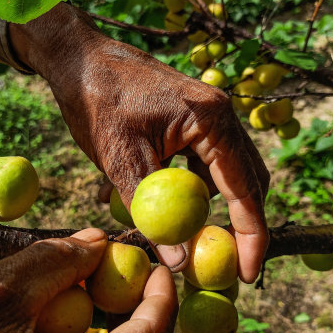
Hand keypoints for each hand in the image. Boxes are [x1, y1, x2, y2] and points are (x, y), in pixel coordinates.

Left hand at [10, 4, 268, 281]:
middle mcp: (220, 115)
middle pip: (247, 181)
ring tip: (186, 236)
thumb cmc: (97, 102)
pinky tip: (162, 201)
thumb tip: (178, 263)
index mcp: (212, 120)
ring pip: (225, 173)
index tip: (248, 272)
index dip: (251, 235)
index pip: (244, 188)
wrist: (80, 59)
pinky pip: (203, 162)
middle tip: (226, 264)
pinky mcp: (193, 120)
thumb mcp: (121, 162)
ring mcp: (208, 115)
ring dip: (211, 207)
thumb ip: (152, 212)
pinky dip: (191, 188)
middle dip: (239, 225)